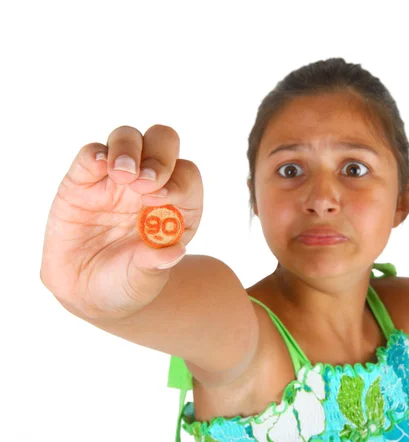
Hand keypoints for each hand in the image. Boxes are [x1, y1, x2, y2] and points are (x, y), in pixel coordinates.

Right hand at [40, 125, 202, 318]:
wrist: (89, 293)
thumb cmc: (128, 282)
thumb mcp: (144, 280)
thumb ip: (156, 265)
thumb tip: (175, 252)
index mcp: (177, 204)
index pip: (187, 176)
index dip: (178, 182)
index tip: (161, 199)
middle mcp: (150, 183)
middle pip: (163, 142)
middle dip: (159, 156)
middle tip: (143, 183)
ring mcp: (116, 178)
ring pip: (128, 138)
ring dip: (128, 149)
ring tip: (122, 175)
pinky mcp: (83, 181)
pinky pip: (92, 154)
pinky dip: (96, 154)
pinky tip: (99, 168)